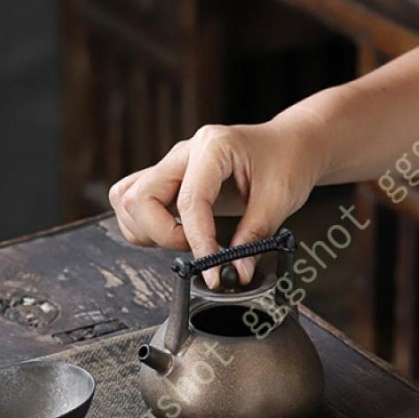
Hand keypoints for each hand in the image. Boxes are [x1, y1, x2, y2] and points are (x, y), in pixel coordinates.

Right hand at [109, 113, 327, 287]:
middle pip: (139, 197)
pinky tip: (177, 233)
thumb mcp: (279, 201)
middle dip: (162, 234)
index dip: (198, 242)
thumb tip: (236, 273)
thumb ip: (254, 239)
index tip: (212, 270)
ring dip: (148, 230)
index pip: (189, 202)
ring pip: (127, 199)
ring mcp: (172, 165)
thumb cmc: (287, 162)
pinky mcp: (169, 179)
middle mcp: (184, 153)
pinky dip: (146, 226)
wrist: (291, 145)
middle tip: (197, 248)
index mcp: (213, 148)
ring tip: (187, 240)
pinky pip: (135, 201)